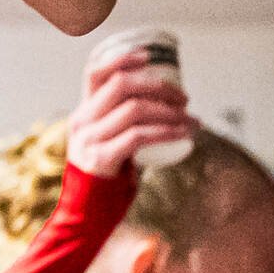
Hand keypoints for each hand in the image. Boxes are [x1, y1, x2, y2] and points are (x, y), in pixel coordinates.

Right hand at [66, 44, 198, 178]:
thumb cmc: (104, 178)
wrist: (84, 215)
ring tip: (191, 120)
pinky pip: (139, 136)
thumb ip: (120, 127)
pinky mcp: (103, 159)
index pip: (95, 73)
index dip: (122, 59)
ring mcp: (90, 139)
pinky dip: (166, 131)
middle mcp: (82, 121)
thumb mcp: (104, 143)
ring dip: (170, 112)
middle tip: (184, 98)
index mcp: (82, 113)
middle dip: (157, 86)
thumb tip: (160, 108)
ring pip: (134, 110)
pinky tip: (183, 133)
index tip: (148, 56)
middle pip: (120, 86)